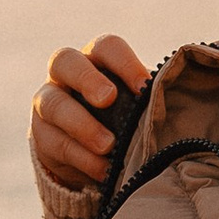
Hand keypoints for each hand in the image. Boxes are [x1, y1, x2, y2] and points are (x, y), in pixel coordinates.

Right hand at [32, 35, 151, 194]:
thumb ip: (148, 100)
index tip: (145, 86)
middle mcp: (66, 74)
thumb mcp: (135, 105)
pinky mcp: (41, 135)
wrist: (91, 155)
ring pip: (53, 104)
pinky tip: (103, 170)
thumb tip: (177, 100)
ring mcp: (48, 102)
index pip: (106, 47)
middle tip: (109, 99)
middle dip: (87, 79)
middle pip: (65, 61)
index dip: (124, 62)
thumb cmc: (123, 119)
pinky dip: (82, 158)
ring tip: (109, 146)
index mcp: (96, 60)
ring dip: (82, 125)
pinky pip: (55, 143)